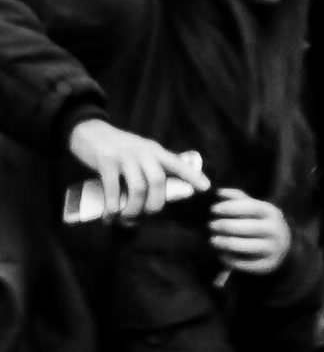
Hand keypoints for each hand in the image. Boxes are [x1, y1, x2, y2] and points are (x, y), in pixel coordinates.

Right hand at [67, 117, 209, 220]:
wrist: (90, 131)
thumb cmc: (118, 147)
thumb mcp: (141, 151)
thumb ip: (151, 166)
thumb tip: (162, 192)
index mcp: (154, 151)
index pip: (178, 163)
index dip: (192, 176)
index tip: (206, 189)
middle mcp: (143, 153)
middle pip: (158, 181)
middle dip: (155, 206)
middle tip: (144, 217)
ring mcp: (125, 157)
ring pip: (138, 188)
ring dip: (133, 210)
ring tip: (126, 219)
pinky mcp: (106, 163)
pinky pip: (113, 190)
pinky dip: (112, 209)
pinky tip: (109, 218)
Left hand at [208, 190, 290, 274]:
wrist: (281, 247)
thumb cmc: (261, 223)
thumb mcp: (255, 209)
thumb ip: (237, 198)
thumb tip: (218, 192)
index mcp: (271, 212)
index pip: (249, 207)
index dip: (229, 207)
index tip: (212, 209)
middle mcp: (275, 230)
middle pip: (245, 227)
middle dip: (223, 226)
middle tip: (209, 226)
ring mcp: (272, 249)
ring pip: (242, 246)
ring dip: (223, 243)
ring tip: (212, 240)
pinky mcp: (267, 266)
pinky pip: (243, 264)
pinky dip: (228, 259)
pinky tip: (220, 254)